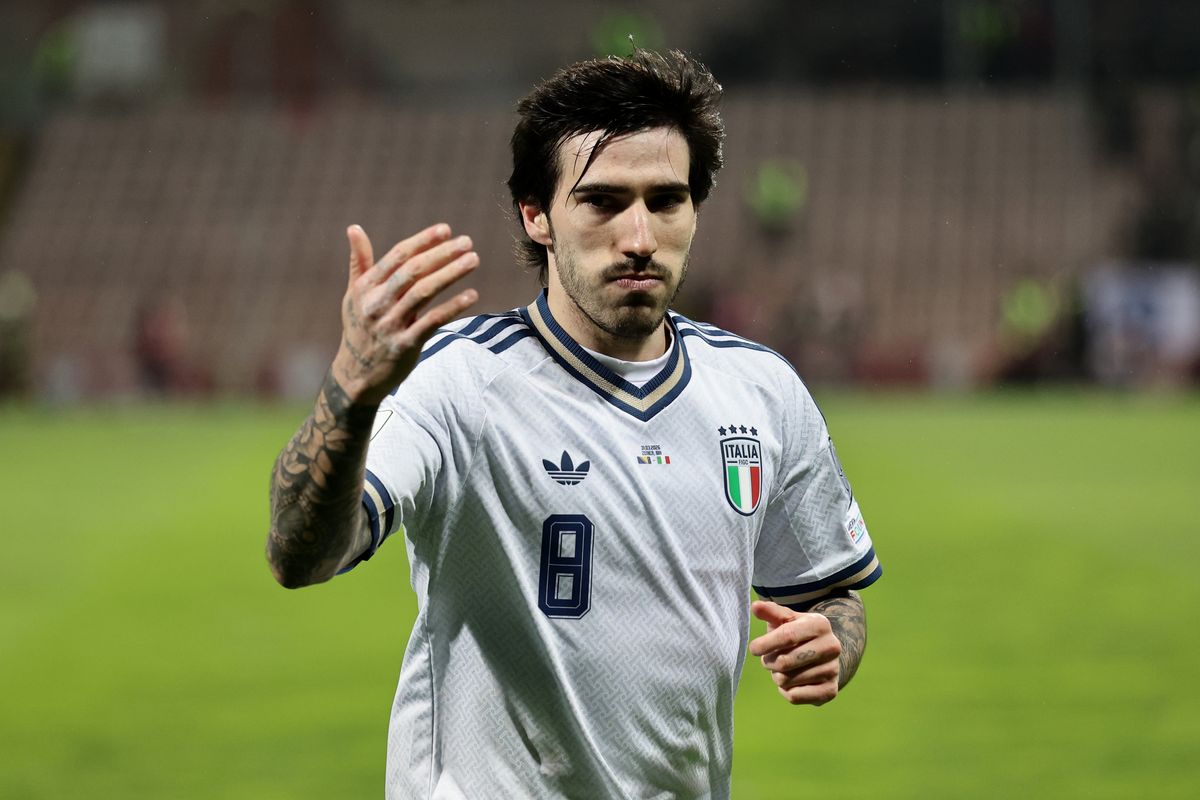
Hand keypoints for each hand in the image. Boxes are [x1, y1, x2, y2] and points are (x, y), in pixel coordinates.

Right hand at [331, 223, 478, 404]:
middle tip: (467, 242)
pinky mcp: (405, 345)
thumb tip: (353, 227)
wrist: (356, 375)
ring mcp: (391, 325)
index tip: (446, 229)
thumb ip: (359, 262)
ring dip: (450, 274)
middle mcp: (377, 303)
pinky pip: (431, 322)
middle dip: (441, 254)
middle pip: (413, 272)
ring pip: (423, 293)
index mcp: (366, 287)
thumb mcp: (354, 295)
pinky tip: (472, 295)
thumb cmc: (359, 329)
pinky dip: (452, 307)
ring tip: (473, 260)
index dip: (422, 241)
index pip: (397, 257)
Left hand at [749, 600, 842, 705]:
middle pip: (785, 662)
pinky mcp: (830, 691)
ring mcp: (833, 670)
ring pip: (787, 681)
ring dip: (777, 677)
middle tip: (769, 660)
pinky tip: (792, 682)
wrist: (824, 656)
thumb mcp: (786, 620)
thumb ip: (771, 612)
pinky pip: (794, 696)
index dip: (765, 644)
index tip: (754, 649)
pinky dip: (786, 691)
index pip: (786, 636)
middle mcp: (831, 646)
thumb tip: (755, 606)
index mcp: (820, 624)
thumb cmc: (798, 634)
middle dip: (769, 662)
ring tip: (783, 670)